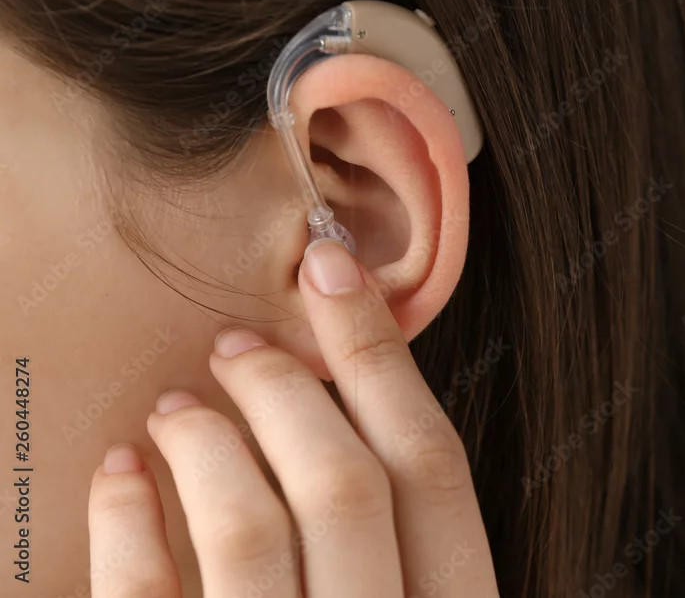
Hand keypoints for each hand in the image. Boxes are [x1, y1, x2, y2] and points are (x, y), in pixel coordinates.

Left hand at [87, 238, 499, 597]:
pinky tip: (120, 472)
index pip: (434, 470)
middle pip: (348, 484)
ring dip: (211, 441)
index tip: (334, 270)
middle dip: (291, 389)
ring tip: (178, 405)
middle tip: (238, 345)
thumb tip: (347, 402)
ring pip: (254, 531)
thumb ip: (400, 543)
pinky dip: (126, 523)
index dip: (383, 357)